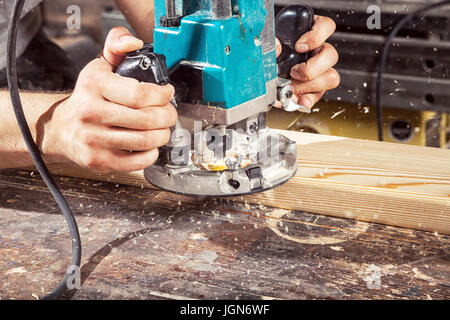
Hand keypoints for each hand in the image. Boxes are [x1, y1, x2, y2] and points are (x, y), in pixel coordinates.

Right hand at [43, 27, 176, 172]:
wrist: (61, 128)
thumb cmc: (87, 97)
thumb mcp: (99, 67)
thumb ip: (116, 47)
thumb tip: (132, 41)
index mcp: (94, 86)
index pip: (139, 94)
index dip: (162, 95)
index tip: (167, 93)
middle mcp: (91, 113)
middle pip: (146, 119)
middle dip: (167, 116)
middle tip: (168, 113)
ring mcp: (95, 139)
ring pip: (145, 141)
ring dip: (162, 134)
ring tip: (161, 128)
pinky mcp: (100, 160)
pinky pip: (138, 162)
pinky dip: (151, 153)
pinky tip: (149, 145)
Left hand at [276, 15, 339, 109]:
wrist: (261, 69)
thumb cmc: (270, 48)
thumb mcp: (269, 39)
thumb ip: (271, 40)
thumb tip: (276, 47)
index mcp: (310, 33)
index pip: (326, 27)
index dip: (316, 37)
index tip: (299, 47)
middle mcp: (318, 51)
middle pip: (331, 56)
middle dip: (312, 68)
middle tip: (294, 72)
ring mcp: (318, 70)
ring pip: (330, 77)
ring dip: (311, 85)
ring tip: (292, 87)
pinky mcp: (313, 87)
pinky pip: (318, 95)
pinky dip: (308, 100)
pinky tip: (298, 101)